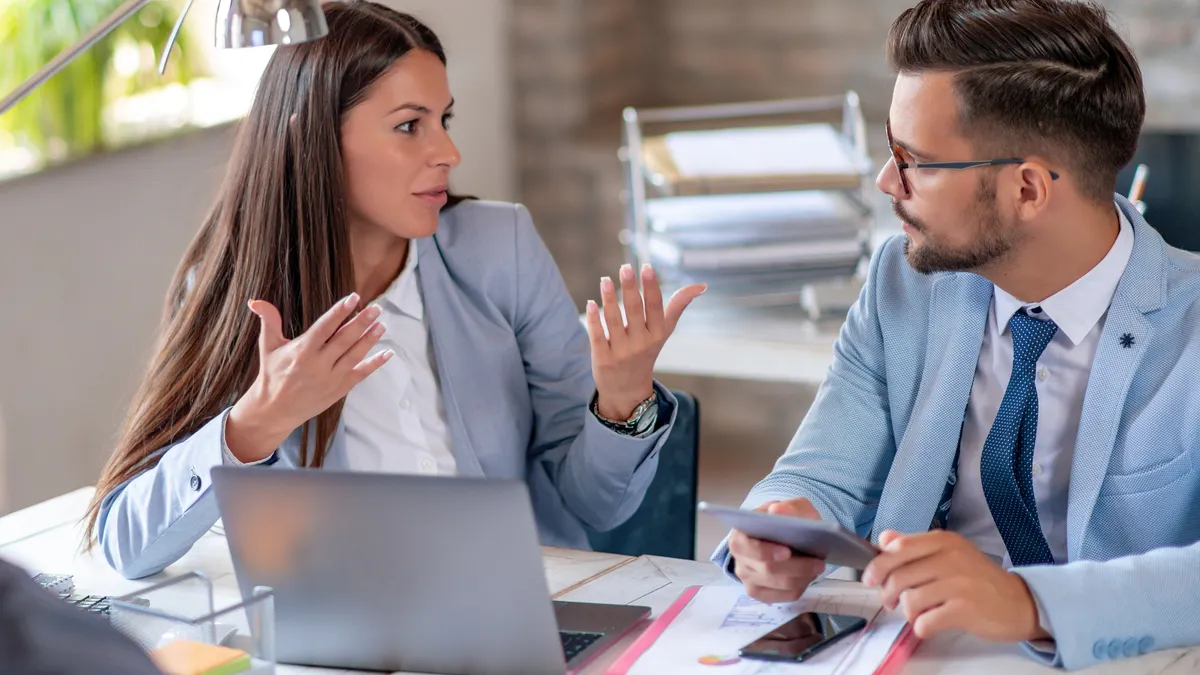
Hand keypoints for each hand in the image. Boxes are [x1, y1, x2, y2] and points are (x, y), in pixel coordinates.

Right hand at [225, 293, 392, 461]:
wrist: (275, 409)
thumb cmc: (272, 374)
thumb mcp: (268, 346)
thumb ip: (268, 321)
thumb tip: (256, 301)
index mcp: (301, 351)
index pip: (324, 327)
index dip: (339, 312)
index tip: (353, 298)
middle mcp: (318, 364)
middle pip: (344, 340)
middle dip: (362, 322)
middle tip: (376, 308)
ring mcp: (330, 378)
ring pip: (355, 355)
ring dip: (370, 340)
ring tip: (382, 324)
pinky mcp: (339, 389)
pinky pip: (361, 374)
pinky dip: (375, 364)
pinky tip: (388, 352)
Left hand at [584, 264, 704, 418]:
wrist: (628, 390)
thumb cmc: (646, 351)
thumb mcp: (664, 332)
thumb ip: (677, 306)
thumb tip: (701, 285)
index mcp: (657, 334)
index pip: (655, 306)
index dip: (651, 287)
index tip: (646, 267)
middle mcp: (641, 343)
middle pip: (634, 311)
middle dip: (630, 288)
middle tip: (625, 267)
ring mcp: (621, 352)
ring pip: (614, 321)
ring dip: (609, 299)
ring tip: (605, 280)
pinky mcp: (603, 359)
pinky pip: (597, 335)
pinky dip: (594, 320)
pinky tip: (591, 304)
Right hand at [729, 499, 824, 603]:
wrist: (780, 534)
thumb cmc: (783, 520)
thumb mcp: (790, 507)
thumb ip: (787, 507)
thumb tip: (777, 511)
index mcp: (739, 536)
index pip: (746, 547)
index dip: (765, 551)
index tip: (787, 552)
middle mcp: (739, 560)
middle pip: (767, 570)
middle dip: (796, 567)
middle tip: (818, 562)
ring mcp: (749, 579)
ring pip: (780, 585)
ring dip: (802, 577)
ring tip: (817, 567)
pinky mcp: (762, 593)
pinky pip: (785, 596)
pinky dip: (801, 587)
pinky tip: (808, 576)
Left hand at [861, 530, 1047, 641]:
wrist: (1020, 603)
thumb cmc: (980, 579)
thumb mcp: (950, 553)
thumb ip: (915, 545)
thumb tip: (884, 538)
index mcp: (944, 541)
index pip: (899, 548)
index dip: (878, 565)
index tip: (870, 578)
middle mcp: (951, 558)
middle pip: (899, 576)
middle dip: (888, 593)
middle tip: (891, 602)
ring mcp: (959, 583)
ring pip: (911, 600)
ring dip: (907, 612)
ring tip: (916, 614)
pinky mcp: (965, 609)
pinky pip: (926, 621)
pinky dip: (921, 627)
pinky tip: (928, 625)